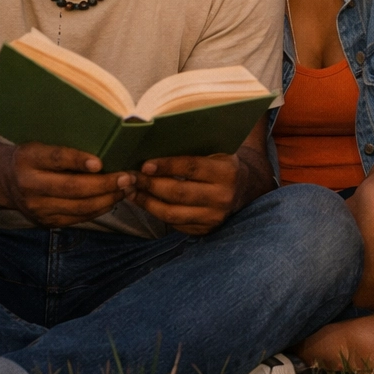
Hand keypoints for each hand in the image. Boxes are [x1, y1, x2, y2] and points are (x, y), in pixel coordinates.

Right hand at [4, 142, 133, 226]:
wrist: (5, 181)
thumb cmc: (34, 158)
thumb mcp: (42, 145)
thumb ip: (66, 148)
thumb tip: (108, 148)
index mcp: (29, 159)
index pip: (56, 158)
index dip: (78, 160)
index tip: (100, 162)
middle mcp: (29, 185)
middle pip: (72, 187)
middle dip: (105, 184)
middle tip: (128, 177)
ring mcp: (37, 207)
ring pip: (80, 206)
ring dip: (109, 198)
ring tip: (127, 188)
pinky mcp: (45, 221)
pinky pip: (79, 217)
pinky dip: (100, 209)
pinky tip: (113, 199)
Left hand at [132, 154, 246, 234]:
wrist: (242, 188)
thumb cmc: (221, 164)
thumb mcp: (216, 151)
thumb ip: (193, 148)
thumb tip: (154, 144)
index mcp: (227, 172)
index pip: (191, 167)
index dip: (166, 166)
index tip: (144, 165)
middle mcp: (223, 196)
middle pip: (178, 192)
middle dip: (150, 185)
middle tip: (130, 178)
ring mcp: (215, 216)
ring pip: (172, 213)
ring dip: (147, 203)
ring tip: (131, 192)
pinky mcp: (206, 230)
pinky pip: (175, 225)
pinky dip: (156, 213)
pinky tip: (145, 203)